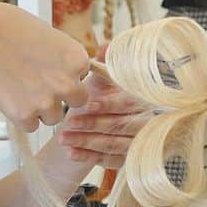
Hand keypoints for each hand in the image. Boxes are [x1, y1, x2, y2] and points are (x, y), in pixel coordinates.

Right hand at [0, 1, 89, 132]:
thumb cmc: (10, 28)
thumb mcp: (50, 36)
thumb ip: (64, 58)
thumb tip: (69, 72)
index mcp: (77, 60)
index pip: (83, 77)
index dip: (66, 74)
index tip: (50, 69)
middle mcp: (68, 84)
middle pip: (76, 101)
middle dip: (61, 96)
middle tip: (39, 84)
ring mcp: (47, 102)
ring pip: (53, 117)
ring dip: (41, 109)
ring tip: (20, 89)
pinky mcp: (24, 116)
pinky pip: (31, 126)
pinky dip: (22, 117)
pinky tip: (10, 98)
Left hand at [57, 44, 150, 167]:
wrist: (109, 121)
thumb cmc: (108, 96)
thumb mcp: (109, 80)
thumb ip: (108, 63)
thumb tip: (106, 45)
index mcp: (141, 100)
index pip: (127, 104)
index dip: (108, 105)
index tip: (87, 104)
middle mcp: (144, 122)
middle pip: (119, 127)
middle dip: (92, 126)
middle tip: (67, 124)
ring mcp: (138, 143)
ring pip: (112, 145)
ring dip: (86, 142)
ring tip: (62, 138)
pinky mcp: (128, 159)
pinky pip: (109, 161)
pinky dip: (88, 157)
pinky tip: (70, 152)